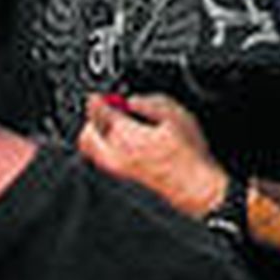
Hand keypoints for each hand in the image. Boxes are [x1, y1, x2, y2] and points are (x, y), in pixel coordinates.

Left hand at [78, 91, 226, 218]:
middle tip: (108, 107)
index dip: (97, 102)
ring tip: (115, 121)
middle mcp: (115, 155)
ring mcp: (115, 168)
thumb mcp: (177, 115)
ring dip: (96, 131)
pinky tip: (121, 138)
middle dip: (94, 118)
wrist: (192, 184)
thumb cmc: (188, 152)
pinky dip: (101, 144)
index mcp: (127, 137)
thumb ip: (151, 103)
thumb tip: (132, 100)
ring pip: (90, 148)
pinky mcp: (120, 176)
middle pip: (88, 134)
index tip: (97, 95)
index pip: (100, 116)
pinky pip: (99, 157)